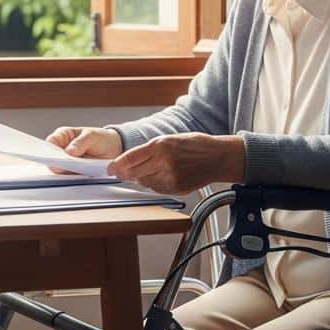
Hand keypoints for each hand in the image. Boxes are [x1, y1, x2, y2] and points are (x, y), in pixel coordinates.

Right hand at [45, 126, 123, 173]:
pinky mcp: (74, 173)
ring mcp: (67, 162)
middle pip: (52, 157)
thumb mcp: (92, 136)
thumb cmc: (100, 138)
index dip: (49, 148)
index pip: (51, 142)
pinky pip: (69, 177)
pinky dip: (72, 177)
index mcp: (63, 136)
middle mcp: (62, 150)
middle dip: (56, 161)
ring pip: (59, 169)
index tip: (54, 154)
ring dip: (65, 171)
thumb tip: (69, 152)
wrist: (114, 149)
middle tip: (64, 163)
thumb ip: (80, 143)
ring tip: (74, 169)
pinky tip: (78, 175)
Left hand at [108, 133, 245, 194]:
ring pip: (144, 183)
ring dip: (140, 178)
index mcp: (161, 146)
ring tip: (149, 170)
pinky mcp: (176, 189)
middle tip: (119, 172)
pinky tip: (160, 176)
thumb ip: (149, 151)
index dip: (117, 165)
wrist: (218, 158)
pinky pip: (156, 189)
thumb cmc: (196, 145)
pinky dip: (153, 184)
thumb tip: (129, 162)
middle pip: (134, 173)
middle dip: (125, 173)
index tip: (110, 168)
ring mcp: (170, 178)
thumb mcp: (170, 139)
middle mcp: (164, 163)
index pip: (130, 158)